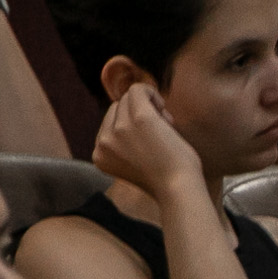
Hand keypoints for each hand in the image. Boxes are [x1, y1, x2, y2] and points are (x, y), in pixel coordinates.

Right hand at [92, 82, 208, 200]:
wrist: (178, 189)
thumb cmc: (165, 178)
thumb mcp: (132, 161)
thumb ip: (123, 140)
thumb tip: (131, 103)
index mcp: (99, 155)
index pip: (109, 123)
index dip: (130, 126)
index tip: (149, 141)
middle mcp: (103, 141)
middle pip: (117, 108)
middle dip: (138, 114)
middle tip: (160, 133)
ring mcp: (119, 129)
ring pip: (127, 97)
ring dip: (147, 105)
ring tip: (164, 124)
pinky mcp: (138, 118)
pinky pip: (138, 89)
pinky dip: (151, 93)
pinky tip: (162, 108)